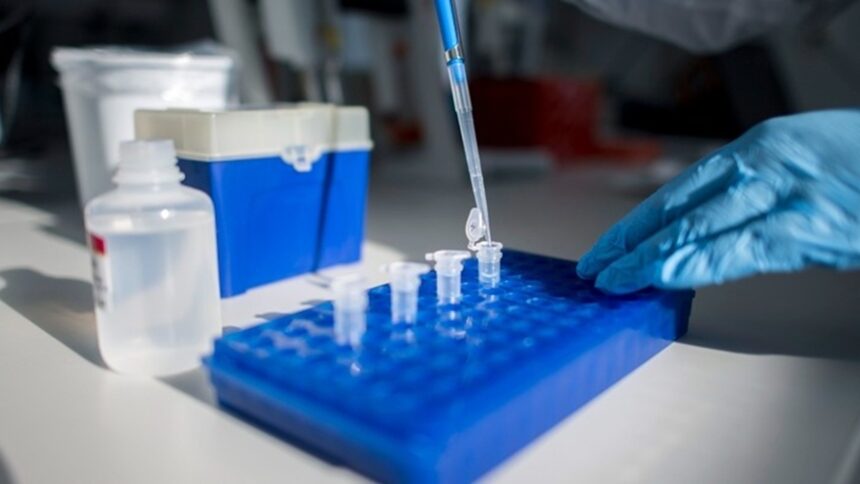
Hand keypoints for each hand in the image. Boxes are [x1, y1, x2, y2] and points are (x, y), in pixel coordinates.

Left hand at [577, 109, 859, 293]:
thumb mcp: (799, 164)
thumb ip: (752, 193)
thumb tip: (702, 229)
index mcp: (758, 148)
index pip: (678, 191)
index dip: (637, 223)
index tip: (607, 247)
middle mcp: (762, 164)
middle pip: (677, 208)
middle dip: (630, 242)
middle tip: (594, 269)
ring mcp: (785, 193)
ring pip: (699, 226)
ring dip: (650, 256)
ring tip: (614, 279)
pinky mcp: (810, 225)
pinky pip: (742, 247)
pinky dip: (698, 263)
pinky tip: (665, 276)